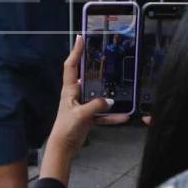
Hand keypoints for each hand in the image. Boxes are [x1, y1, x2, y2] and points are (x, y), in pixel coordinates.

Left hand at [40, 36, 129, 184]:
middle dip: (97, 69)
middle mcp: (76, 94)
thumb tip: (111, 100)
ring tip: (122, 86)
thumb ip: (96, 106)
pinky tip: (124, 117)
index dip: (76, 52)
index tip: (81, 38)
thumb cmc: (66, 128)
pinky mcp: (88, 117)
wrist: (63, 148)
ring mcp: (83, 105)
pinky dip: (112, 115)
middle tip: (108, 58)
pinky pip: (103, 113)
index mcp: (70, 90)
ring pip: (98, 96)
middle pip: (87, 77)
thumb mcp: (81, 115)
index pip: (71, 66)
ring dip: (108, 94)